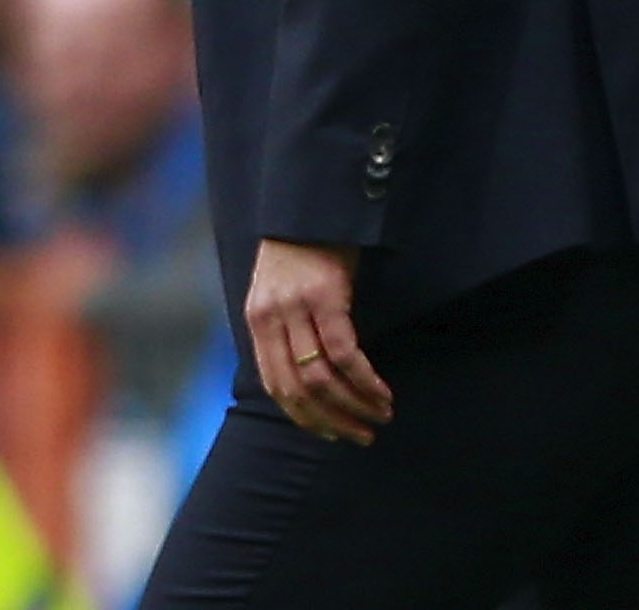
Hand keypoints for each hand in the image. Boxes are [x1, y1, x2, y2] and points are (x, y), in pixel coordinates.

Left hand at [243, 238, 393, 444]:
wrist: (312, 201)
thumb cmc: (303, 246)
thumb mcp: (281, 289)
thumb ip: (285, 328)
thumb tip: (305, 376)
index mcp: (257, 320)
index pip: (275, 386)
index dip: (303, 417)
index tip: (330, 434)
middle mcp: (271, 318)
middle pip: (297, 389)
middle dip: (331, 421)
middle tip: (360, 437)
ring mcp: (297, 307)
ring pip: (321, 377)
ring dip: (352, 406)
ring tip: (378, 418)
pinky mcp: (327, 296)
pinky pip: (345, 352)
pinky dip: (364, 380)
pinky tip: (381, 392)